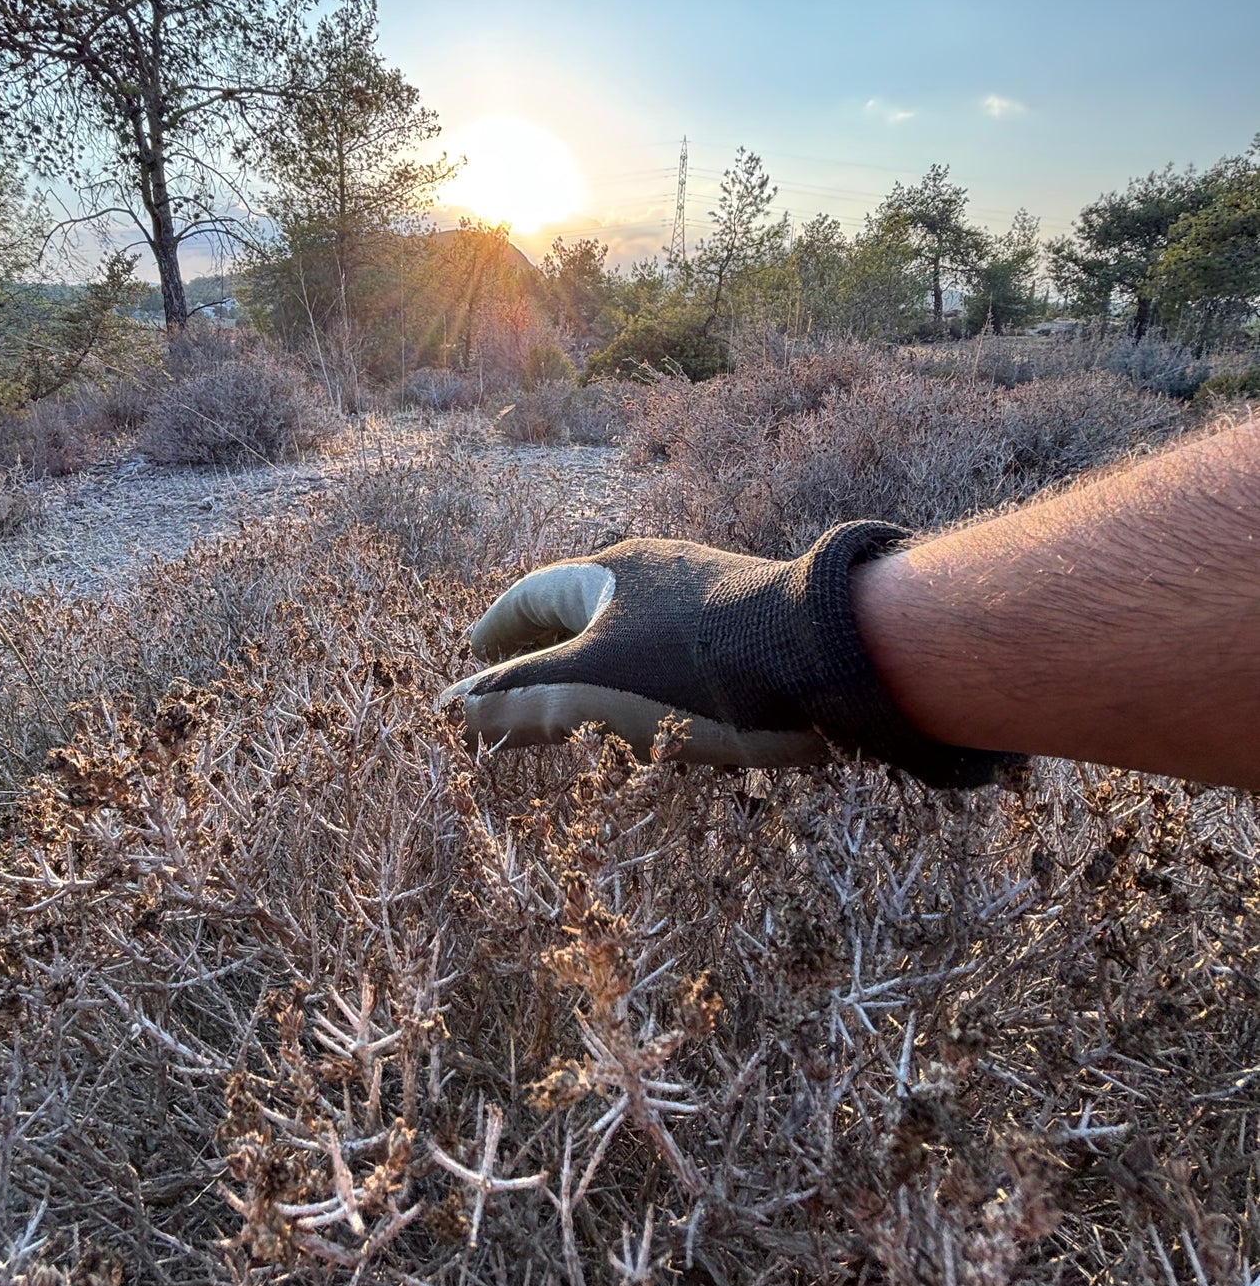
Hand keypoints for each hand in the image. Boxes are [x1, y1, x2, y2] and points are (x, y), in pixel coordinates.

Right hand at [440, 526, 1004, 781]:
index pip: (531, 596)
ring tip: (586, 707)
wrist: (834, 657)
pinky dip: (650, 678)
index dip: (496, 630)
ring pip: (635, 630)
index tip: (474, 655)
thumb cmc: (703, 670)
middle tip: (519, 681)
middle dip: (546, 647)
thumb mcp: (594, 692)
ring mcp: (709, 596)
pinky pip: (679, 650)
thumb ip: (521, 703)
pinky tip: (666, 712)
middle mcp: (657, 572)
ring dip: (601, 666)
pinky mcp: (752, 628)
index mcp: (609, 574)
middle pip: (583, 608)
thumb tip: (450, 709)